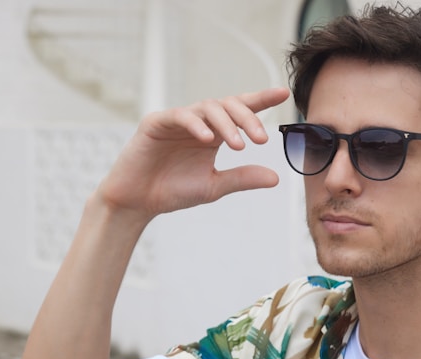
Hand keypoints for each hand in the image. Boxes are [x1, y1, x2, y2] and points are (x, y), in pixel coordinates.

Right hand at [96, 87, 289, 222]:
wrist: (138, 202)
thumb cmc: (172, 191)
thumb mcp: (214, 186)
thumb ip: (242, 178)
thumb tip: (275, 178)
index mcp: (213, 133)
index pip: (239, 110)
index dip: (260, 100)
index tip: (283, 94)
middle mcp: (197, 122)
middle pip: (228, 105)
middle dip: (247, 118)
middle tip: (261, 138)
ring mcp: (177, 120)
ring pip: (208, 107)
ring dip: (227, 124)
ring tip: (238, 145)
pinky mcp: (156, 122)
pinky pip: (180, 115)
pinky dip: (196, 124)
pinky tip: (208, 138)